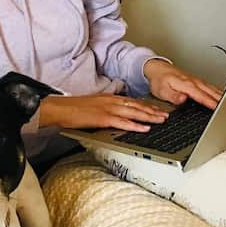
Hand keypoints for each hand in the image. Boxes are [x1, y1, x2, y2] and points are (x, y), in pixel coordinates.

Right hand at [37, 94, 169, 132]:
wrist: (59, 109)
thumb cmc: (73, 110)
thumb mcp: (93, 106)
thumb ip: (105, 110)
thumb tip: (115, 117)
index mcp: (109, 98)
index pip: (132, 101)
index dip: (146, 106)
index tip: (157, 109)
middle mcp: (111, 101)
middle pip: (136, 105)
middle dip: (152, 110)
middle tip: (166, 115)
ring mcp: (107, 109)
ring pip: (133, 112)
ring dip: (149, 116)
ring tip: (160, 121)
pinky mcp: (102, 118)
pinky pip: (122, 122)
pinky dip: (134, 125)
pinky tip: (144, 128)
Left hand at [144, 59, 222, 108]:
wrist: (158, 68)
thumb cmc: (159, 80)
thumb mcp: (162, 90)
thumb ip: (173, 96)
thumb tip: (183, 99)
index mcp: (186, 84)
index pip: (201, 95)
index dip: (210, 102)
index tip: (218, 108)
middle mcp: (194, 81)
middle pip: (211, 92)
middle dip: (221, 100)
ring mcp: (197, 80)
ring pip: (213, 88)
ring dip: (222, 95)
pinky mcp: (197, 81)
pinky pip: (211, 86)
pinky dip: (219, 91)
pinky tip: (223, 95)